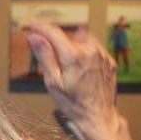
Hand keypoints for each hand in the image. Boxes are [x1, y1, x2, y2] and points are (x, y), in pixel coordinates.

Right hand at [27, 20, 138, 139]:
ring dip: (70, 46)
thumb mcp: (53, 82)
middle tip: (45, 52)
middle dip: (55, 41)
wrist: (98, 116)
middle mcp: (90, 51)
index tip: (32, 23)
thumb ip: (45, 56)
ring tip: (64, 64)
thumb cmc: (73, 104)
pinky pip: (92, 49)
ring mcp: (101, 54)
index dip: (40, 27)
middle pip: (67, 36)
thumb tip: (34, 37)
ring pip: (81, 41)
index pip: (53, 33)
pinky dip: (83, 52)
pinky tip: (78, 67)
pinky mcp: (108, 60)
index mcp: (73, 56)